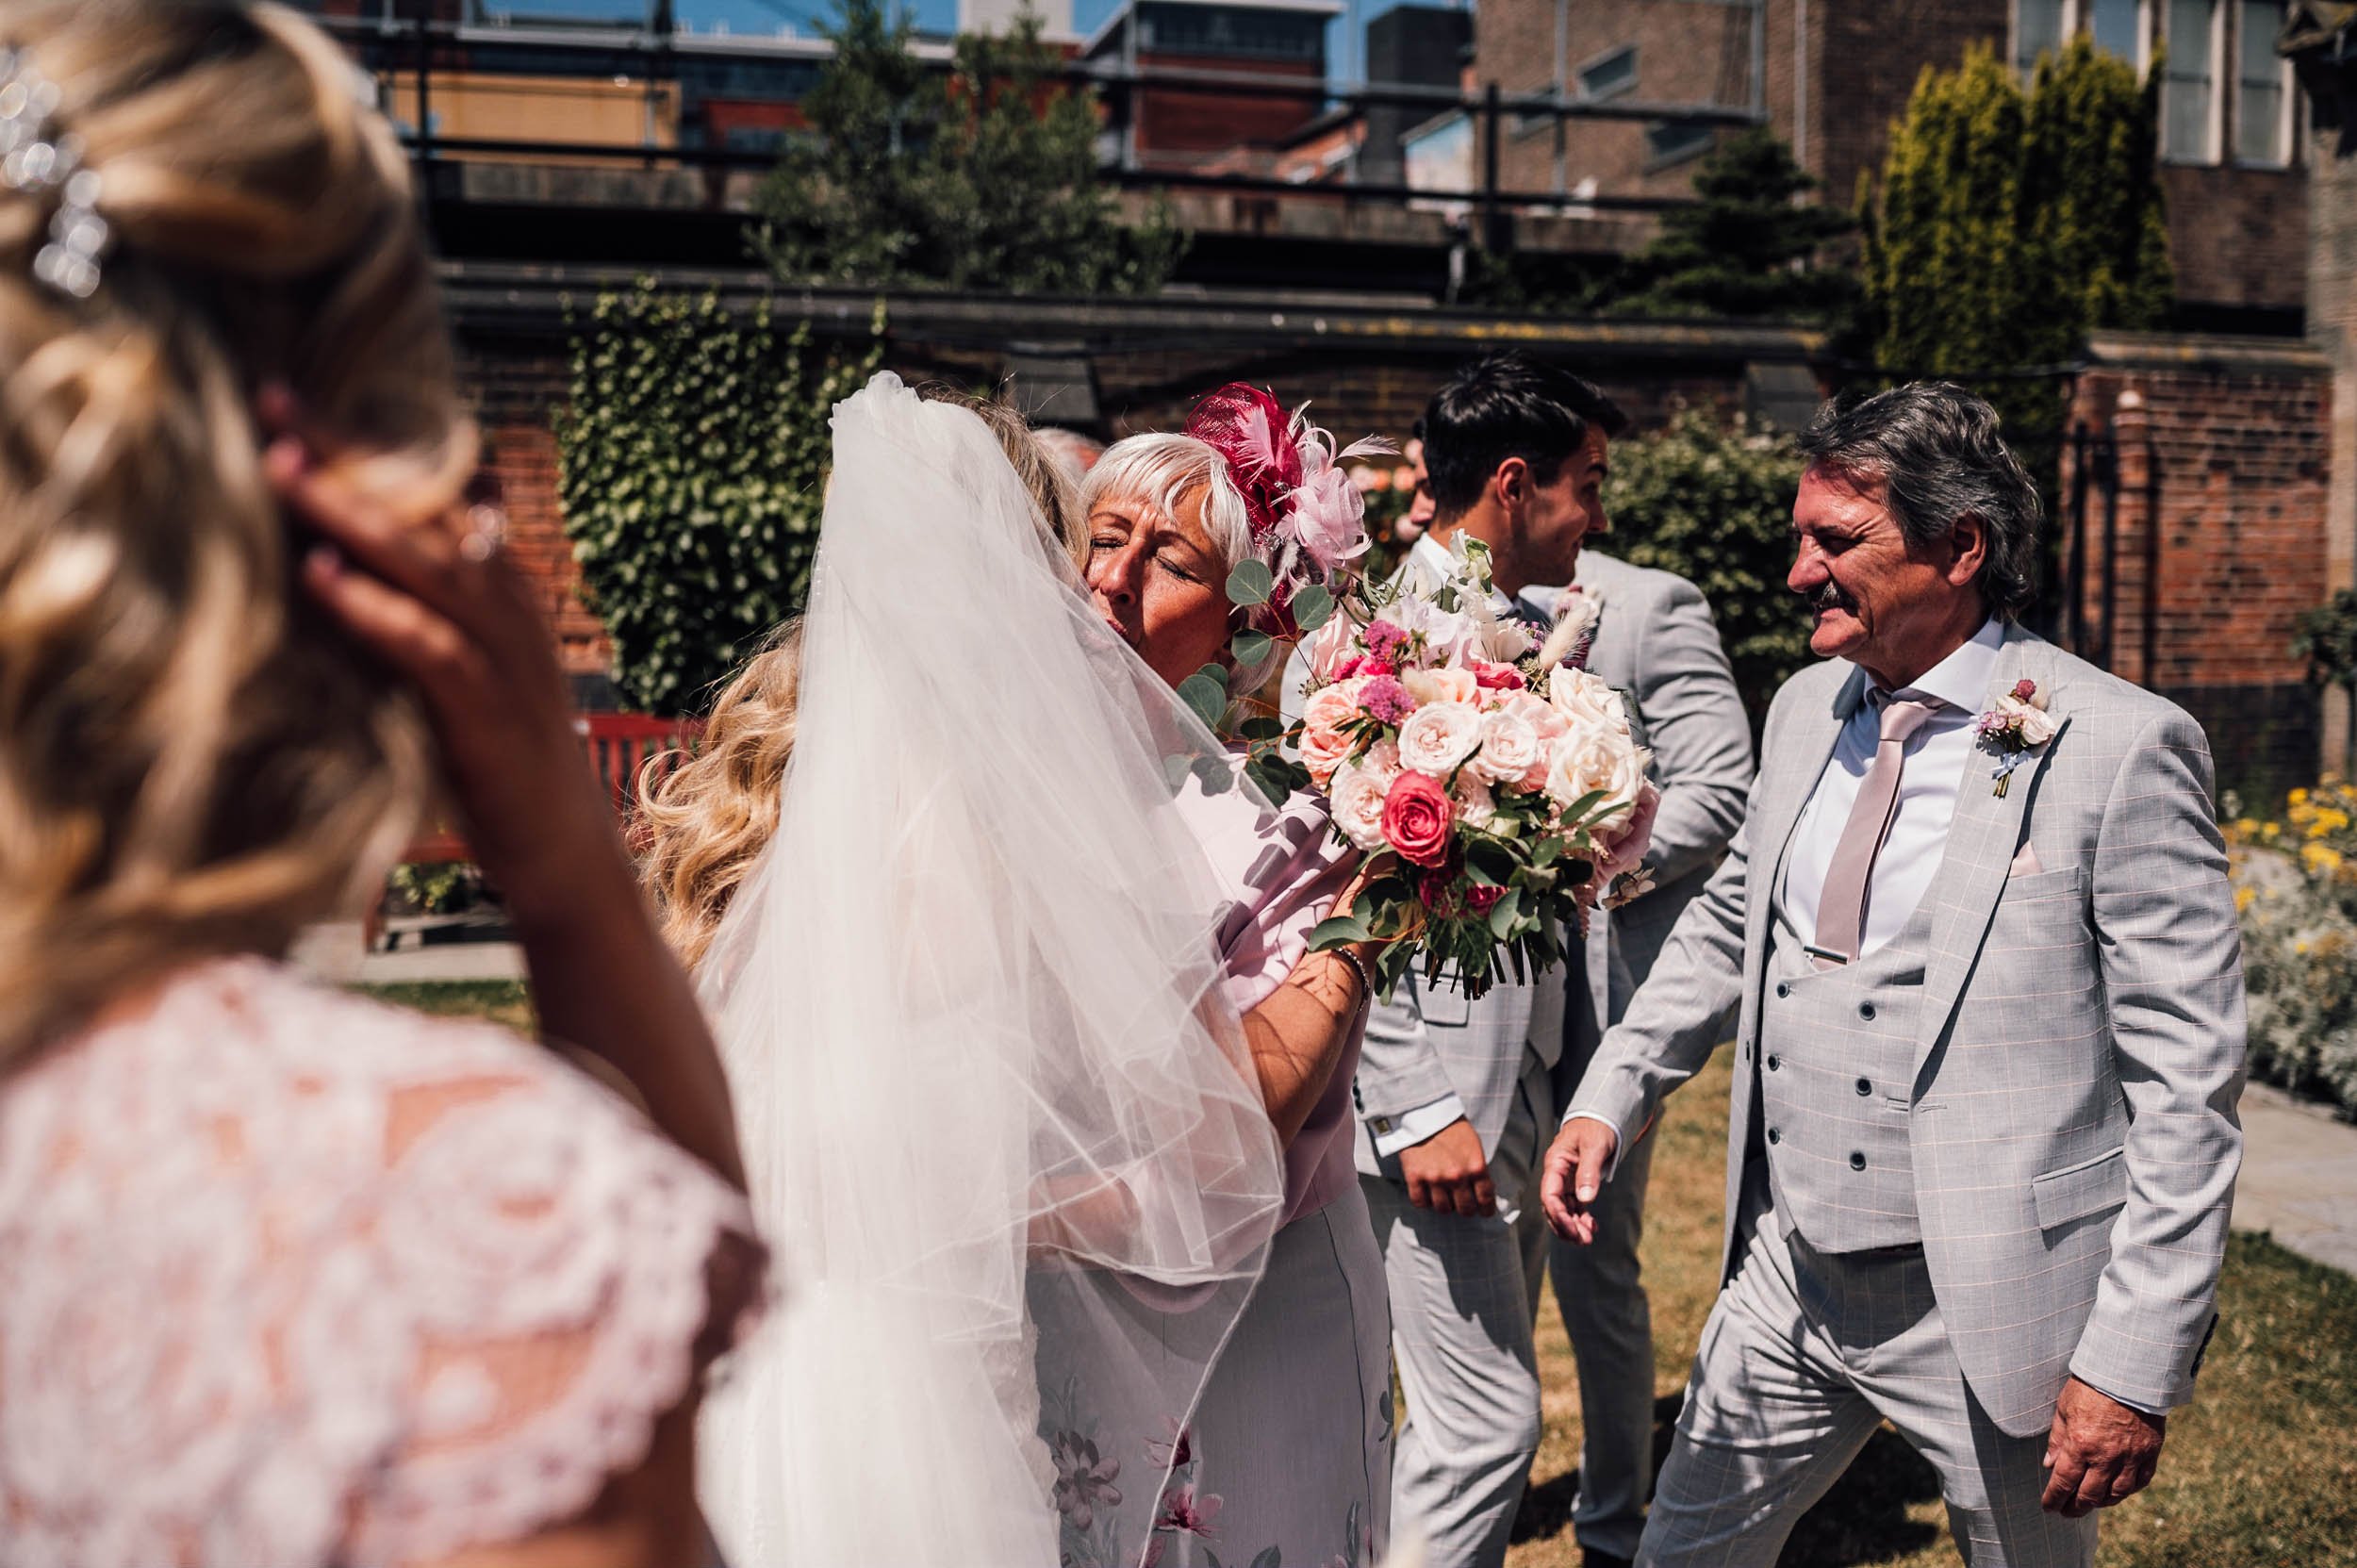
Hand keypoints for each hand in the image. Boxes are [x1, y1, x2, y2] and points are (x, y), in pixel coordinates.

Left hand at [260, 393, 622, 923]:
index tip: (288, 397)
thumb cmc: (498, 762)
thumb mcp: (461, 670)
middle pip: (428, 511)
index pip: (431, 496)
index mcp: (501, 589)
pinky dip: (376, 607)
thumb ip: (420, 614)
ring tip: (285, 472)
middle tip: (274, 404)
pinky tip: (323, 579)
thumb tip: (343, 563)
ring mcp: (506, 655)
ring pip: (430, 564)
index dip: (364, 445)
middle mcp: (509, 607)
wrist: (563, 849)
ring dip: (354, 515)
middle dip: (351, 455)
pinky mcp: (490, 709)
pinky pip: (430, 644)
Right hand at [1396, 1117, 1493, 1216]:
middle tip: (1463, 1206)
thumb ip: (1477, 1169)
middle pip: (1465, 1209)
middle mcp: (1457, 1176)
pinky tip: (1426, 1194)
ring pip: (1443, 1209)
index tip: (1484, 1211)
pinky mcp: (1414, 1177)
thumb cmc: (1452, 1128)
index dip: (1486, 1209)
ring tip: (1444, 1198)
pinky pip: (1420, 1202)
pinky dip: (1424, 1202)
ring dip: (1445, 1206)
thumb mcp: (1474, 1146)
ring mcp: (1434, 1178)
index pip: (1486, 1199)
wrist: (1424, 1112)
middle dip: (1466, 1209)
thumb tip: (1481, 1190)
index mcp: (1476, 1167)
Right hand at [1539, 1116, 1619, 1243]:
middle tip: (1583, 1241)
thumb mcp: (1595, 1146)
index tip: (1572, 1230)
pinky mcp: (1578, 1184)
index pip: (1550, 1195)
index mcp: (1555, 1164)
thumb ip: (1589, 1172)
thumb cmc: (1597, 1127)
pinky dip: (1581, 1219)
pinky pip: (1575, 1206)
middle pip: (1554, 1207)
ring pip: (1564, 1209)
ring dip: (1573, 1226)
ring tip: (1588, 1239)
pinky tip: (1592, 1228)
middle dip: (1565, 1226)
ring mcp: (1567, 1181)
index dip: (1558, 1215)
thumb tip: (1585, 1200)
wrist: (1603, 1117)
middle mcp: (1557, 1174)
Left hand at [2041, 1376, 2164, 1516]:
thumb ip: (2057, 1439)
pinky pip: (2139, 1482)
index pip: (2063, 1482)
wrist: (2129, 1372)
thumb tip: (2049, 1466)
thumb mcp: (2064, 1408)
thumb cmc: (2091, 1386)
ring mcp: (2131, 1457)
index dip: (2054, 1499)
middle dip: (2075, 1508)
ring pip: (2116, 1494)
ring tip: (2090, 1503)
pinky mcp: (2150, 1453)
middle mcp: (2106, 1456)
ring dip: (2101, 1503)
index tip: (2048, 1507)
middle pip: (2089, 1495)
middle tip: (2066, 1511)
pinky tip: (2116, 1492)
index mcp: (2081, 1444)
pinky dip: (2127, 1491)